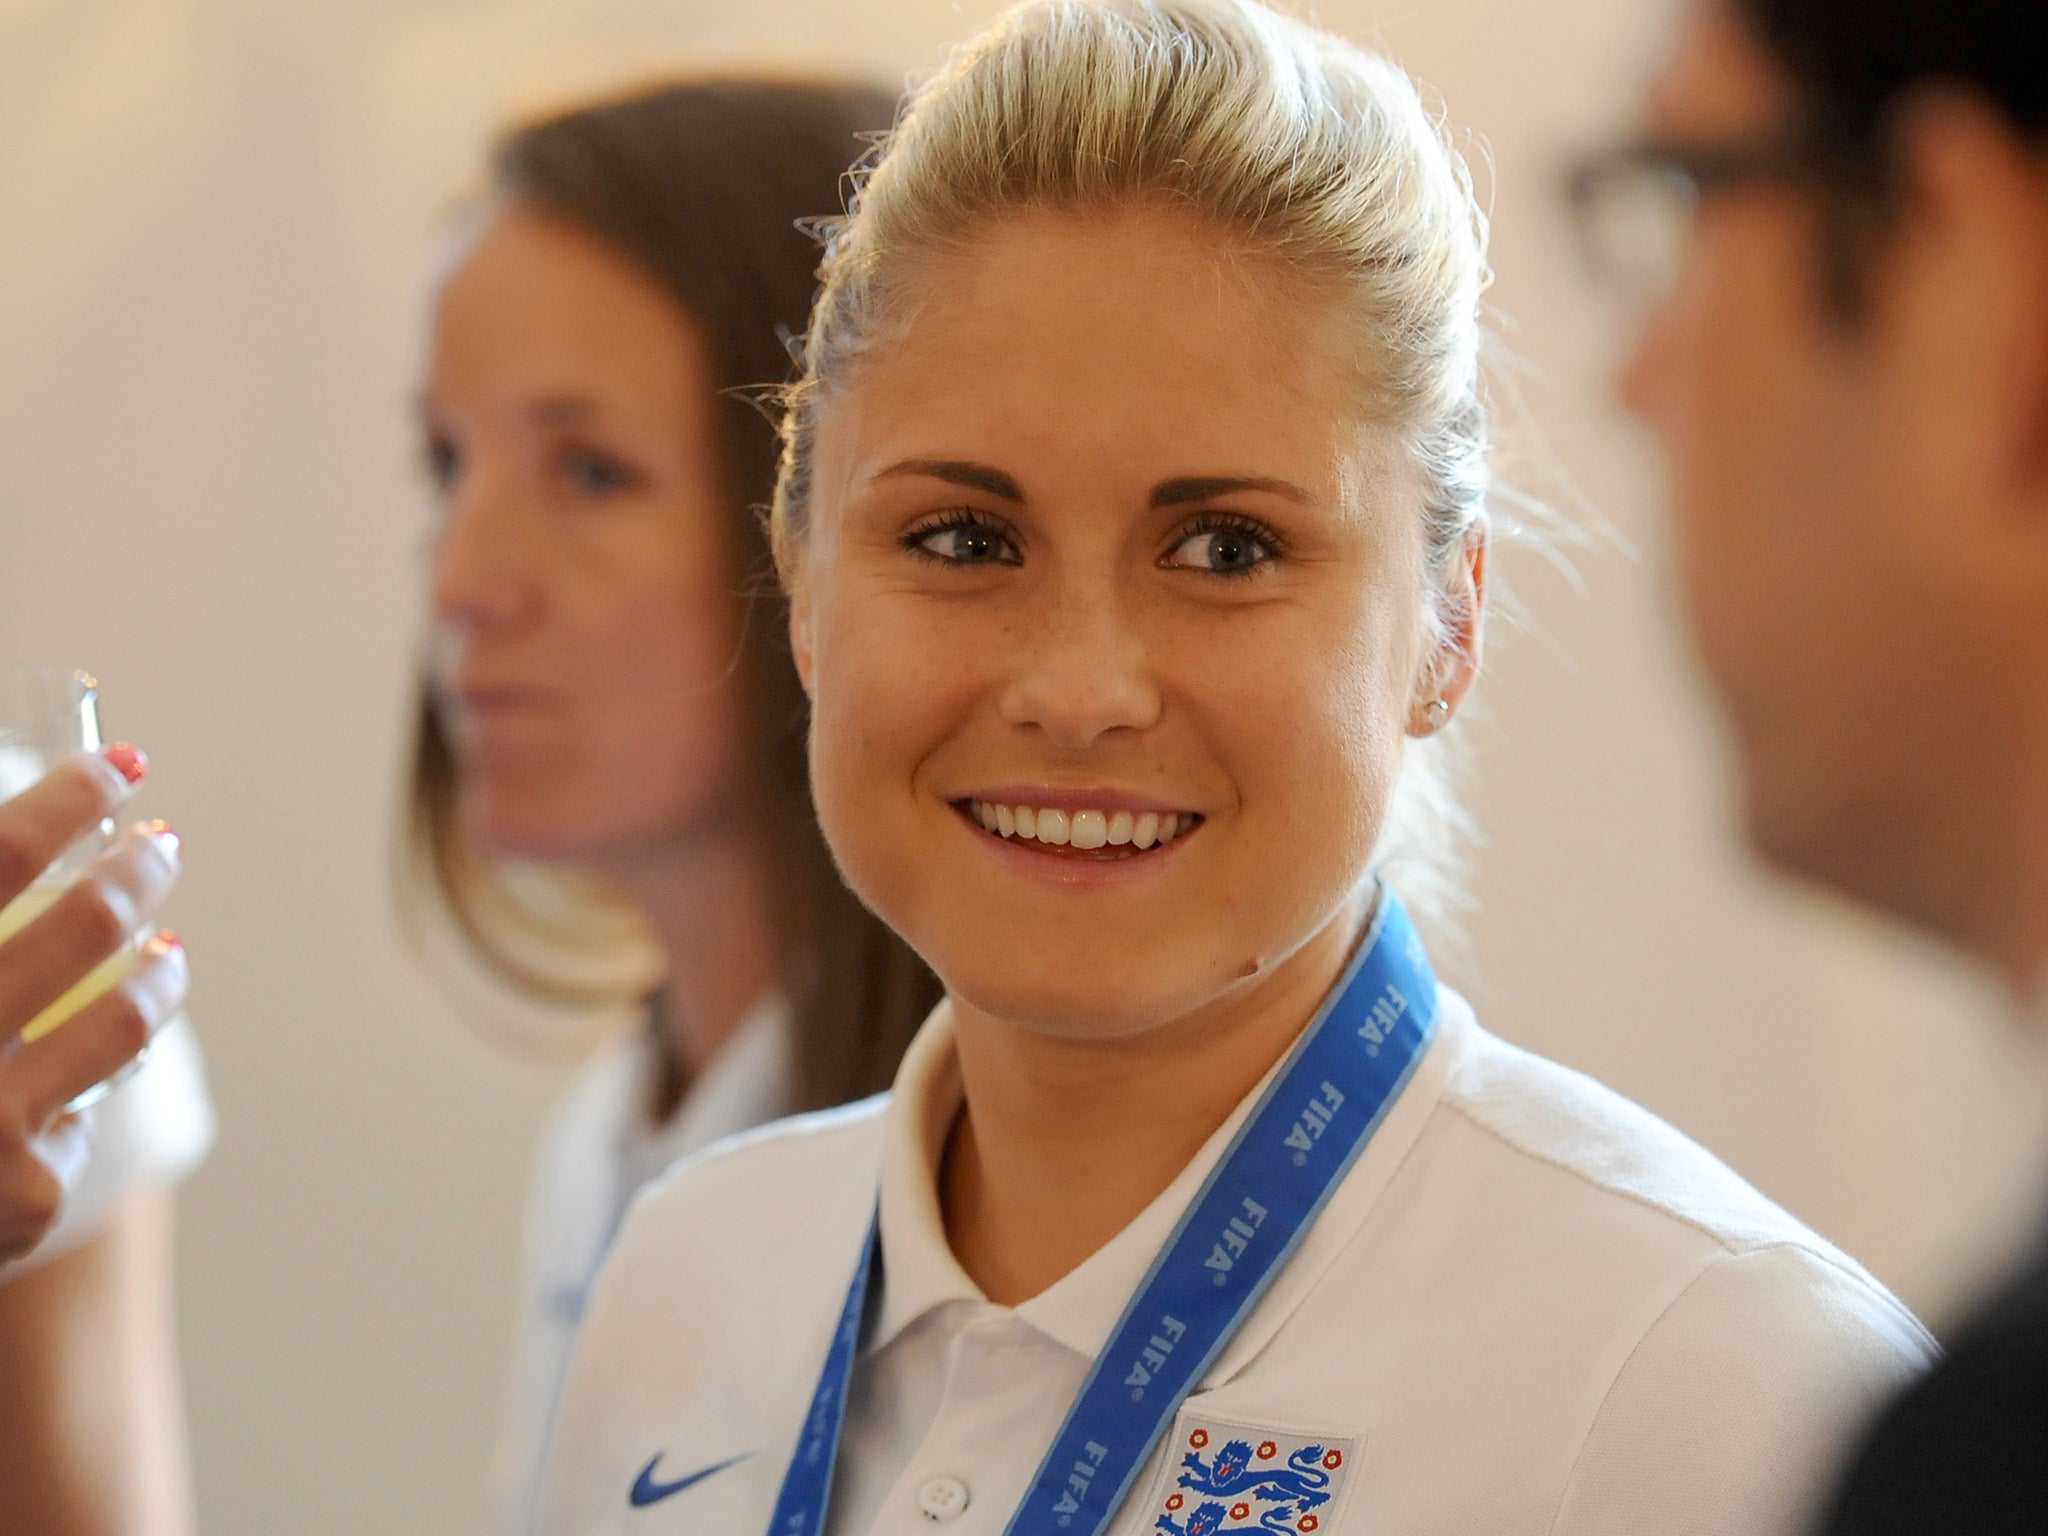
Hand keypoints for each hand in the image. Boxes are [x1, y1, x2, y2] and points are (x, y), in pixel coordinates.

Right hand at [0, 747, 186, 1262]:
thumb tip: (32, 836)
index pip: (4, 853)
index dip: (73, 795)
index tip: (124, 765)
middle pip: (91, 919)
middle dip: (140, 869)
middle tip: (159, 845)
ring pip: (128, 1015)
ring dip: (158, 969)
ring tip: (166, 948)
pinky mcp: (32, 1192)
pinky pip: (76, 1113)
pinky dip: (67, 1092)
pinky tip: (56, 1091)